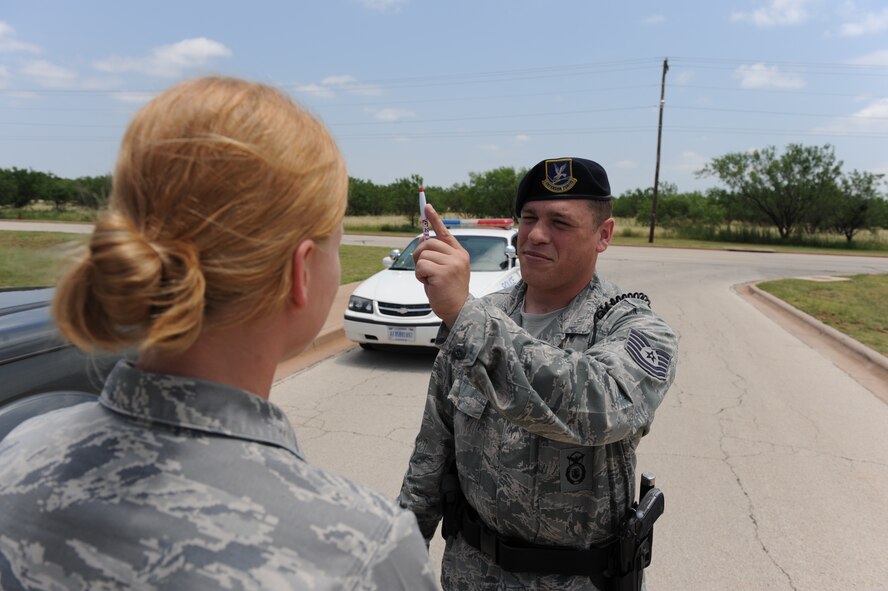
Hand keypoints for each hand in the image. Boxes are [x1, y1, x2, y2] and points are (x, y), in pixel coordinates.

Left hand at [413, 204, 469, 326]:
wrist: (457, 310)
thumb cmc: (448, 291)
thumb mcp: (445, 269)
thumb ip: (437, 255)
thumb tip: (421, 241)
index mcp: (459, 253)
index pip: (445, 232)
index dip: (435, 218)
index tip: (427, 206)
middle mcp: (458, 256)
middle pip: (428, 242)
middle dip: (419, 254)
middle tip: (423, 268)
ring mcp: (452, 264)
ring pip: (423, 255)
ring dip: (420, 268)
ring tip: (429, 279)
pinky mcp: (443, 273)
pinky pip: (421, 266)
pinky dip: (420, 275)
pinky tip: (429, 283)